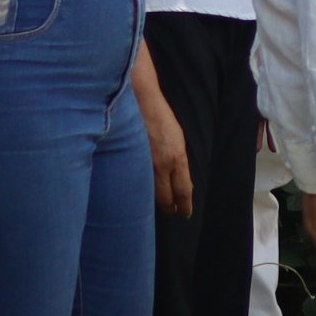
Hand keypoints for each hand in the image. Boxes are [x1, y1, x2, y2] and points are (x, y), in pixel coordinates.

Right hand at [144, 82, 193, 217]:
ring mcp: (144, 164)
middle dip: (169, 208)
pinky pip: (136, 183)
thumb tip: (179, 180)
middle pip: (165, 198)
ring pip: (150, 194)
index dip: (184, 205)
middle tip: (171, 212)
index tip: (185, 213)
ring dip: (154, 202)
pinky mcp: (130, 161)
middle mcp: (161, 164)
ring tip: (158, 206)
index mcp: (177, 158)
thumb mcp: (177, 139)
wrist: (139, 101)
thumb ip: (178, 160)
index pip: (183, 190)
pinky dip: (140, 190)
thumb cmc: (160, 118)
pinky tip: (140, 193)